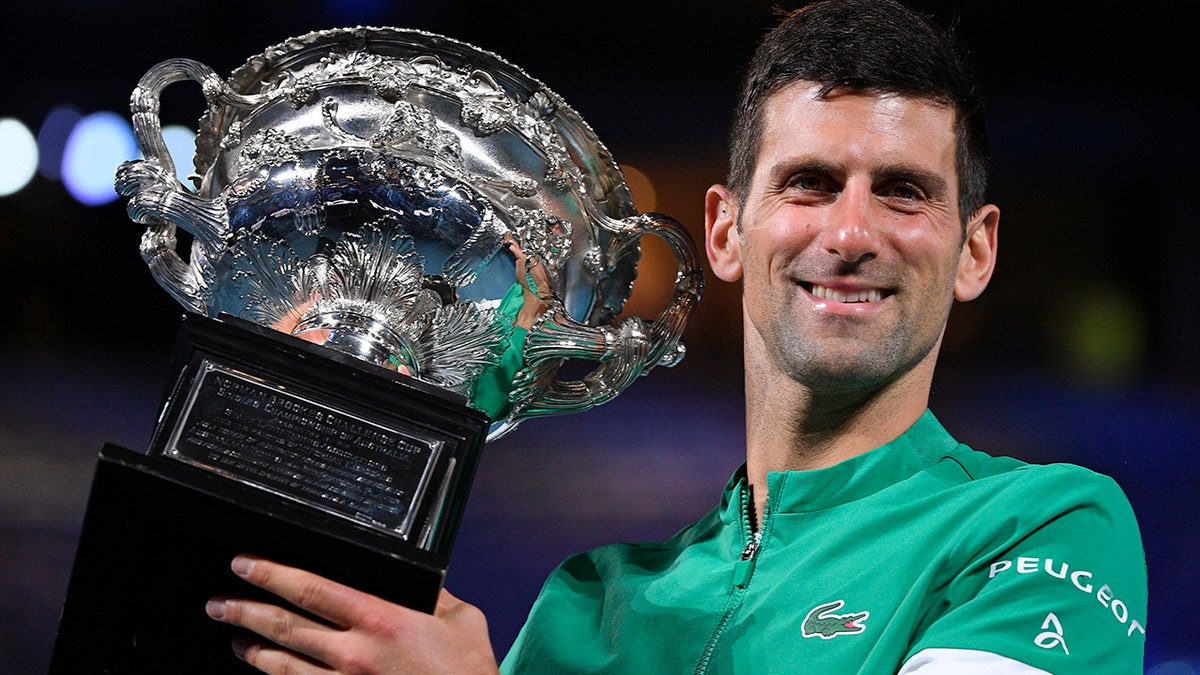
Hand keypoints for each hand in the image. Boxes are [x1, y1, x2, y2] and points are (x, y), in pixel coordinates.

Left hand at [206, 553, 498, 673]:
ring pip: (283, 666)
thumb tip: (421, 581)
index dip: (273, 574)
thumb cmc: (467, 672)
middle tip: (220, 603)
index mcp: (380, 619)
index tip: (247, 564)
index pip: (312, 590)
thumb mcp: (461, 619)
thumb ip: (435, 596)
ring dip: (254, 650)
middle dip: (246, 611)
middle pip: (285, 627)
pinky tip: (268, 674)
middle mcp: (355, 653)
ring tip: (237, 639)